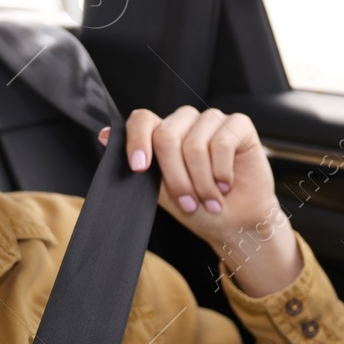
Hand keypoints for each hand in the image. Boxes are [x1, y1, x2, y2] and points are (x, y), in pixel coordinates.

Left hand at [99, 107, 302, 296]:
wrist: (235, 223)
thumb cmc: (200, 207)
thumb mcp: (162, 192)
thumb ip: (139, 166)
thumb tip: (104, 135)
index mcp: (164, 133)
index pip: (142, 119)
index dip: (137, 141)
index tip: (139, 168)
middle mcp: (187, 122)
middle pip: (167, 136)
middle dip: (176, 178)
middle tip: (189, 202)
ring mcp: (213, 120)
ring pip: (194, 145)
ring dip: (202, 182)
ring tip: (210, 199)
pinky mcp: (239, 125)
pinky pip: (222, 143)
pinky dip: (222, 172)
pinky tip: (226, 184)